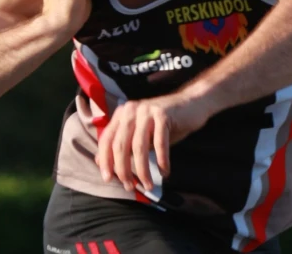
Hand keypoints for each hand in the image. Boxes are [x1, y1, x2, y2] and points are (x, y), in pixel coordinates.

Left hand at [95, 93, 210, 191]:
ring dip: (142, 170)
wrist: (190, 104)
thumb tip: (100, 163)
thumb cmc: (164, 124)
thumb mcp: (141, 134)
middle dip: (123, 169)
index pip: (106, 139)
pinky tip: (164, 172)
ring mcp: (147, 111)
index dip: (105, 160)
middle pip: (120, 145)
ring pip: (139, 146)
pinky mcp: (164, 115)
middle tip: (129, 186)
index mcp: (122, 114)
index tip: (108, 179)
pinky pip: (160, 143)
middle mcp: (131, 110)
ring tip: (148, 185)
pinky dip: (161, 160)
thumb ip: (123, 145)